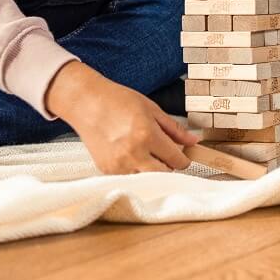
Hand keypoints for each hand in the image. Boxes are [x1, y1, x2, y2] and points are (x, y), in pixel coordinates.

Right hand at [46, 60, 199, 173]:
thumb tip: (193, 141)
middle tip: (165, 155)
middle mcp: (134, 153)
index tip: (182, 156)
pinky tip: (129, 153)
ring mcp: (119, 164)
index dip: (183, 159)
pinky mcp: (107, 170)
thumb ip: (173, 128)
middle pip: (164, 174)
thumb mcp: (151, 109)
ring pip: (147, 178)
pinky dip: (134, 169)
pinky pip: (129, 177)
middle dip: (169, 166)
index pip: (176, 160)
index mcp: (147, 135)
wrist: (86, 103)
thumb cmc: (118, 100)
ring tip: (144, 152)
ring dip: (151, 169)